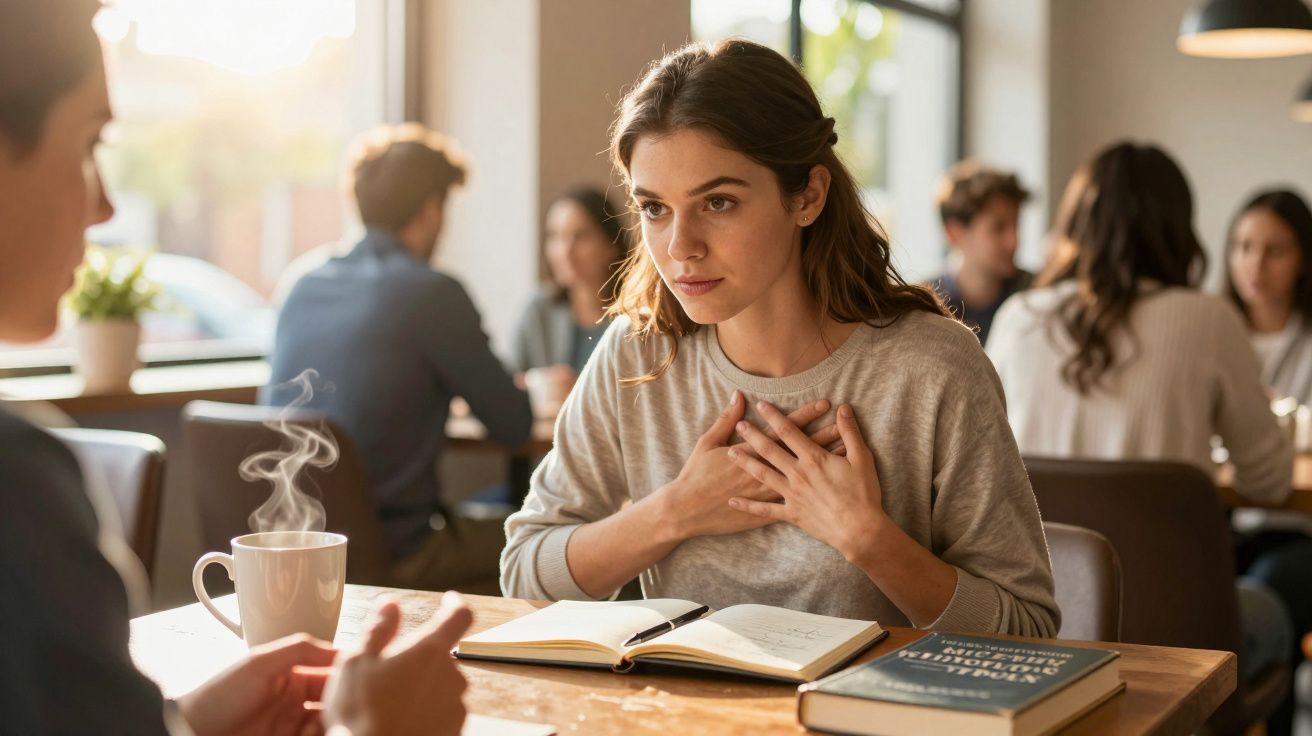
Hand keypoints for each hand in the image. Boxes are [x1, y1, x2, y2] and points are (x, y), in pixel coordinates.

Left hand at [178, 635, 336, 735]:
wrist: (189, 732)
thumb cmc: (219, 697)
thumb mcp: (259, 663)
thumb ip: (300, 649)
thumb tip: (342, 648)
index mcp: (293, 674)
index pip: (332, 670)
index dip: (349, 672)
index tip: (364, 674)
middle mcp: (296, 700)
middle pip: (336, 698)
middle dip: (344, 701)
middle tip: (344, 704)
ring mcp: (292, 725)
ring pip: (329, 721)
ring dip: (332, 721)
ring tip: (321, 723)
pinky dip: (319, 735)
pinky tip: (309, 733)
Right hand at [322, 592, 472, 735]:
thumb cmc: (361, 714)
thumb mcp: (356, 663)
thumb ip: (378, 629)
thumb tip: (391, 604)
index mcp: (429, 651)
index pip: (459, 615)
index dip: (454, 604)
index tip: (448, 601)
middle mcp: (452, 675)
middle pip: (443, 657)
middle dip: (421, 660)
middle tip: (390, 674)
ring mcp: (456, 706)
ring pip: (443, 686)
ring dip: (424, 688)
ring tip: (391, 704)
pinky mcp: (456, 731)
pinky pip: (443, 712)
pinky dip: (427, 712)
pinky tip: (402, 721)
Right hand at [660, 391, 839, 538]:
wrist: (688, 511)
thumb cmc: (696, 476)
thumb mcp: (708, 442)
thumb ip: (726, 420)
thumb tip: (739, 396)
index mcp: (751, 451)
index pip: (785, 429)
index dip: (805, 415)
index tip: (824, 404)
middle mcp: (763, 470)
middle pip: (799, 449)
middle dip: (822, 434)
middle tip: (843, 422)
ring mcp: (767, 492)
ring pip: (802, 474)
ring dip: (823, 462)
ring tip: (844, 452)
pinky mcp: (765, 511)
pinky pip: (795, 499)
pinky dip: (813, 491)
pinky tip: (828, 485)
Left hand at [727, 402, 885, 560]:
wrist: (860, 530)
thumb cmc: (863, 493)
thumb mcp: (862, 458)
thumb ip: (850, 432)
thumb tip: (843, 408)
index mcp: (814, 458)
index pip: (789, 432)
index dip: (774, 417)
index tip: (761, 405)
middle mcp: (798, 474)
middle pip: (770, 450)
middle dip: (753, 436)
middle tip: (740, 425)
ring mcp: (792, 494)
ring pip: (763, 475)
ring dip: (746, 462)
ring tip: (730, 452)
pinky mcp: (791, 514)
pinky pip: (765, 510)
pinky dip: (748, 506)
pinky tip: (733, 501)